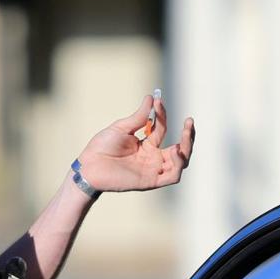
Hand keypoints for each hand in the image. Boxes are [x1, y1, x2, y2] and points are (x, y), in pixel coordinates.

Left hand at [76, 94, 194, 193]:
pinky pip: (172, 176)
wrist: (89, 165)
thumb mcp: (122, 127)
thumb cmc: (101, 147)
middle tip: (189, 121)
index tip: (158, 101)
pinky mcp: (151, 181)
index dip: (162, 115)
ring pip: (180, 162)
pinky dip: (178, 164)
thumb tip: (151, 97)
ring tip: (186, 133)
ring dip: (187, 148)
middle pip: (179, 148)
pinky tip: (176, 151)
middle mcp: (152, 157)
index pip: (162, 129)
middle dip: (187, 135)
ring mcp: (153, 169)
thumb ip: (139, 116)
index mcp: (146, 145)